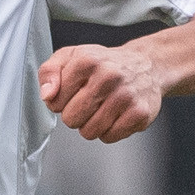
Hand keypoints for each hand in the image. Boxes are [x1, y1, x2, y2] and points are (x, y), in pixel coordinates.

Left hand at [37, 42, 168, 141]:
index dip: (60, 101)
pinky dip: (109, 130)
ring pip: (89, 132)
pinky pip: (109, 137)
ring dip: (91, 125)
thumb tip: (47, 95)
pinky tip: (115, 114)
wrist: (146, 65)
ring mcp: (126, 95)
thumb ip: (49, 72)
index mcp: (87, 60)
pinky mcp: (140, 113)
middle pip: (71, 119)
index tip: (72, 92)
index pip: (54, 102)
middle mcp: (108, 76)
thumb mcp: (70, 57)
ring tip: (102, 107)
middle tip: (88, 101)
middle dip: (75, 114)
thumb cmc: (105, 64)